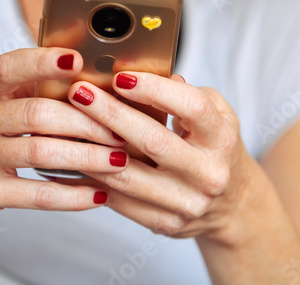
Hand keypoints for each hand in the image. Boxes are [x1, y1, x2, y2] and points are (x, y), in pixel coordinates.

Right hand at [0, 48, 127, 229]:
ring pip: (40, 151)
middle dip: (87, 122)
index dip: (44, 62)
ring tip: (119, 160)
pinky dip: (72, 195)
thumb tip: (89, 75)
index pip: (9, 67)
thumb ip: (30, 88)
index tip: (80, 60)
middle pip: (37, 113)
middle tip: (121, 130)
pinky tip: (98, 195)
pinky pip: (36, 194)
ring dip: (88, 157)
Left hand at [63, 72, 255, 240]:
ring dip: (92, 149)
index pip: (192, 107)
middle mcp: (209, 173)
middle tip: (79, 93)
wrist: (231, 203)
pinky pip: (120, 201)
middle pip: (153, 141)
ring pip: (128, 175)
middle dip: (110, 114)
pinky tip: (74, 159)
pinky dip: (93, 179)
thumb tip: (144, 76)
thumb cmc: (215, 150)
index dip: (154, 89)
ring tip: (67, 124)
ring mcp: (187, 203)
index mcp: (222, 139)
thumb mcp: (216, 116)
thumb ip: (186, 95)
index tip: (120, 76)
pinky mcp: (166, 223)